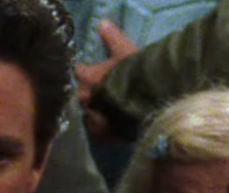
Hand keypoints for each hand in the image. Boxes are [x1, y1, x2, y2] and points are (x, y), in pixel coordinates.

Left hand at [75, 21, 138, 138]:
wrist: (150, 101)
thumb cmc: (136, 73)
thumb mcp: (125, 50)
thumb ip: (111, 37)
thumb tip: (101, 24)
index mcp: (87, 77)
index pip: (78, 71)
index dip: (84, 72)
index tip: (89, 72)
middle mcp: (84, 98)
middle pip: (79, 95)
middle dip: (86, 93)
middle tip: (99, 92)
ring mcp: (92, 117)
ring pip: (86, 114)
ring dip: (92, 111)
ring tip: (104, 110)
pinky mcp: (102, 134)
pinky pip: (96, 131)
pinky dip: (100, 127)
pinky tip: (108, 124)